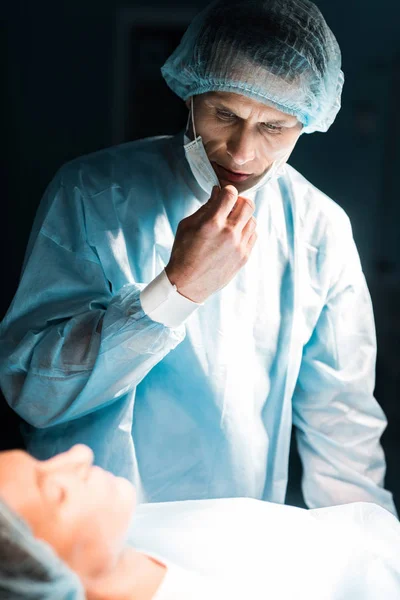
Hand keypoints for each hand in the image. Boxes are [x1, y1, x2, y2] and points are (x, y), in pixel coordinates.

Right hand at [165, 185, 256, 302]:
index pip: (231, 194)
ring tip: (232, 223)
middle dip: (239, 201)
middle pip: (248, 204)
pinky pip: (253, 235)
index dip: (227, 190)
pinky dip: (246, 231)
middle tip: (231, 206)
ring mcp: (239, 246)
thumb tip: (217, 193)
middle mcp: (229, 233)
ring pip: (253, 220)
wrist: (188, 284)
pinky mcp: (244, 256)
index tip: (224, 194)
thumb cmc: (183, 254)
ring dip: (243, 217)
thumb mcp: (187, 226)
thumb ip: (205, 208)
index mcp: (212, 223)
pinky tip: (235, 235)